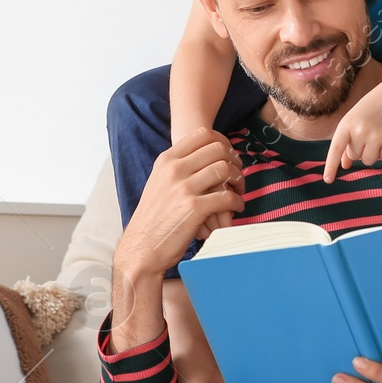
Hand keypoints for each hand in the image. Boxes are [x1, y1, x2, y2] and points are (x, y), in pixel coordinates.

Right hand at [113, 128, 244, 281]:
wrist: (141, 248)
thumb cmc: (153, 219)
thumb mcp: (158, 183)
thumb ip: (177, 169)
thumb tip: (205, 160)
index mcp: (166, 160)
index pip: (203, 135)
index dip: (223, 141)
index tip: (229, 155)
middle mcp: (174, 169)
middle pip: (218, 149)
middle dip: (234, 160)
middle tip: (237, 175)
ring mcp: (184, 188)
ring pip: (225, 170)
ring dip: (239, 180)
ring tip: (239, 192)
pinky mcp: (194, 208)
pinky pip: (227, 197)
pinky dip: (237, 202)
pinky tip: (237, 207)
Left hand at [322, 84, 381, 182]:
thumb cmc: (369, 109)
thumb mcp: (353, 121)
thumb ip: (346, 142)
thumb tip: (345, 166)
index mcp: (346, 124)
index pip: (336, 149)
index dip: (331, 166)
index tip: (327, 179)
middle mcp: (360, 131)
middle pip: (354, 157)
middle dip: (359, 149)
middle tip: (367, 132)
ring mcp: (376, 136)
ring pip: (368, 160)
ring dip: (371, 153)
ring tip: (376, 136)